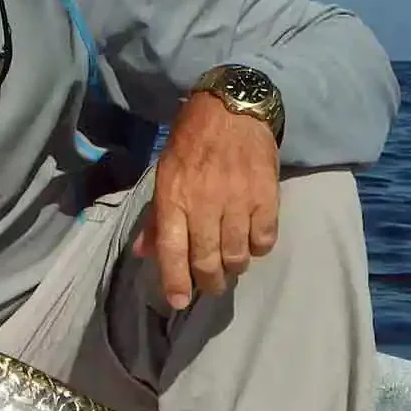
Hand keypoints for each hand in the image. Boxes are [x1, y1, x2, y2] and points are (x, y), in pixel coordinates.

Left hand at [133, 92, 279, 309]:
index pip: (173, 249)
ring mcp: (238, 200)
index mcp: (174, 197)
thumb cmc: (191, 142)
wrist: (231, 109)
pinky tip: (252, 242)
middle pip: (208, 260)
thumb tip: (144, 253)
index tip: (178, 301)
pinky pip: (265, 239)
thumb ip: (158, 217)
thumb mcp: (165, 174)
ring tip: (231, 264)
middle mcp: (205, 203)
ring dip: (233, 267)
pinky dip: (258, 248)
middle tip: (211, 285)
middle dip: (209, 282)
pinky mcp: (266, 196)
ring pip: (237, 255)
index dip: (175, 280)